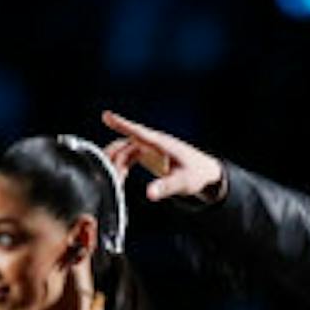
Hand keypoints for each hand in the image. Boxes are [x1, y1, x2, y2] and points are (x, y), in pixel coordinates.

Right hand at [101, 110, 223, 202]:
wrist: (204, 171)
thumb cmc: (195, 174)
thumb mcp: (182, 183)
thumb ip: (165, 188)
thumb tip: (149, 194)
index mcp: (161, 144)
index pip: (138, 132)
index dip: (121, 124)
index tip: (106, 115)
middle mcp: (153, 142)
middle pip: (126, 144)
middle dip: (113, 156)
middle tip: (106, 173)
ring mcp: (149, 147)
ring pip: (125, 150)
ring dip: (116, 162)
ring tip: (114, 181)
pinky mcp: (148, 154)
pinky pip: (129, 156)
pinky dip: (122, 165)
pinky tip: (120, 178)